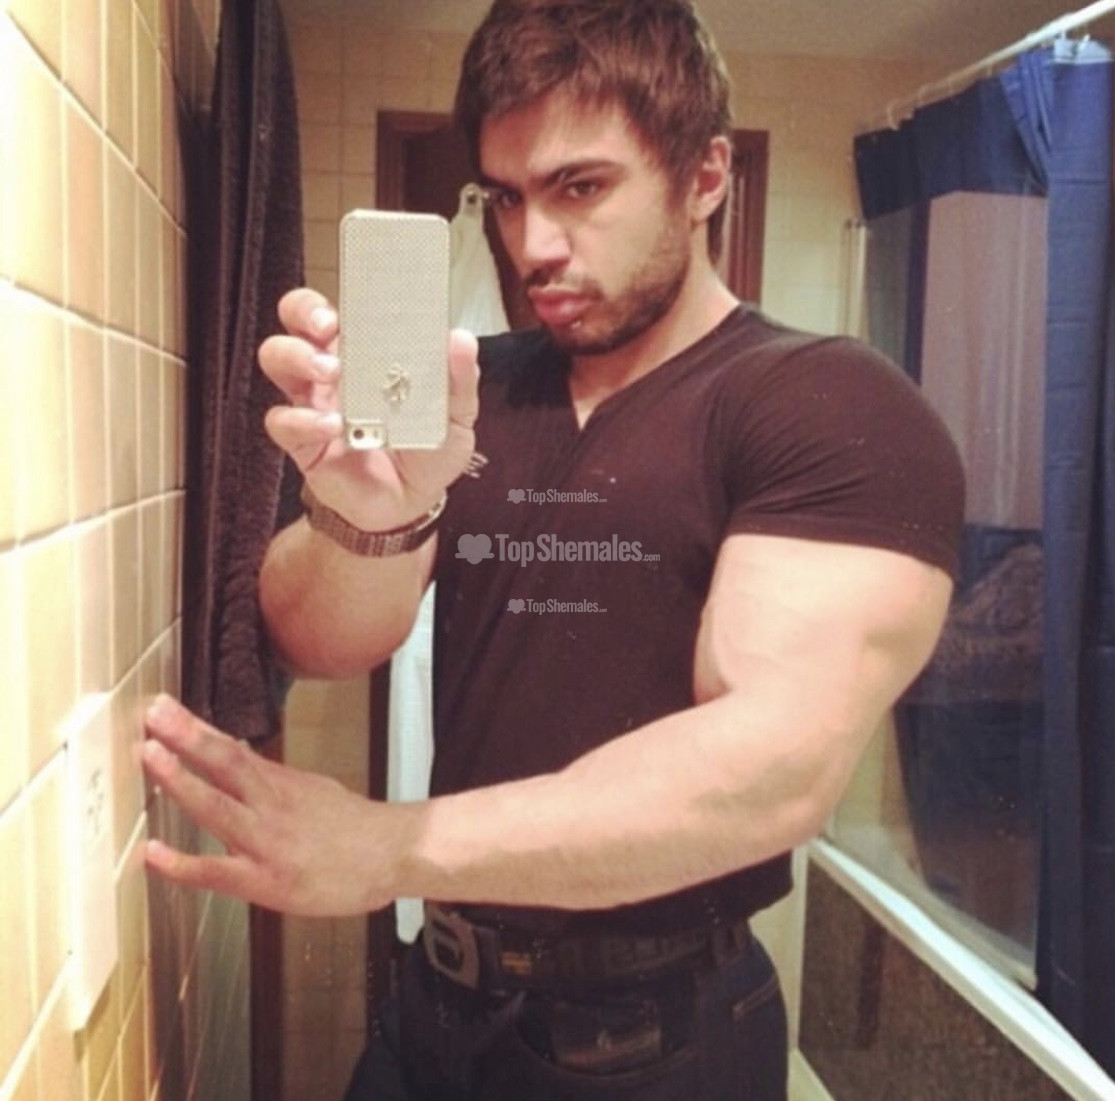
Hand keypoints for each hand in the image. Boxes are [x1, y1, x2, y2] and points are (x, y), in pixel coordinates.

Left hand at [141, 695, 409, 915]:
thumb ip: (272, 781)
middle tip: (154, 712)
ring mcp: (267, 841)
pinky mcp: (267, 880)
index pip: (231, 749)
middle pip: (225, 763)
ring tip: (151, 756)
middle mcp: (271, 805)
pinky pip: (217, 871)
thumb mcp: (314, 790)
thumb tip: (237, 760)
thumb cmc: (356, 828)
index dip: (195, 728)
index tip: (164, 707)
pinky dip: (183, 863)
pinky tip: (153, 854)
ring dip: (182, 780)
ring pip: (217, 807)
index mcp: (280, 783)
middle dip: (186, 736)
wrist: (394, 854)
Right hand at [258, 287, 480, 531]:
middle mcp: (332, 369)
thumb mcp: (455, 416)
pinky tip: (333, 428)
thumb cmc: (427, 450)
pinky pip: (283, 421)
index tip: (351, 293)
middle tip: (330, 327)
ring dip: (298, 356)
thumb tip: (460, 339)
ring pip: (277, 357)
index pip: (341, 308)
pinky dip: (304, 420)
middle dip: (305, 312)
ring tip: (331, 372)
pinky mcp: (301, 441)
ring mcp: (312, 402)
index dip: (339, 293)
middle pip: (295, 320)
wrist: (412, 505)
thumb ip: (458, 381)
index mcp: (367, 352)